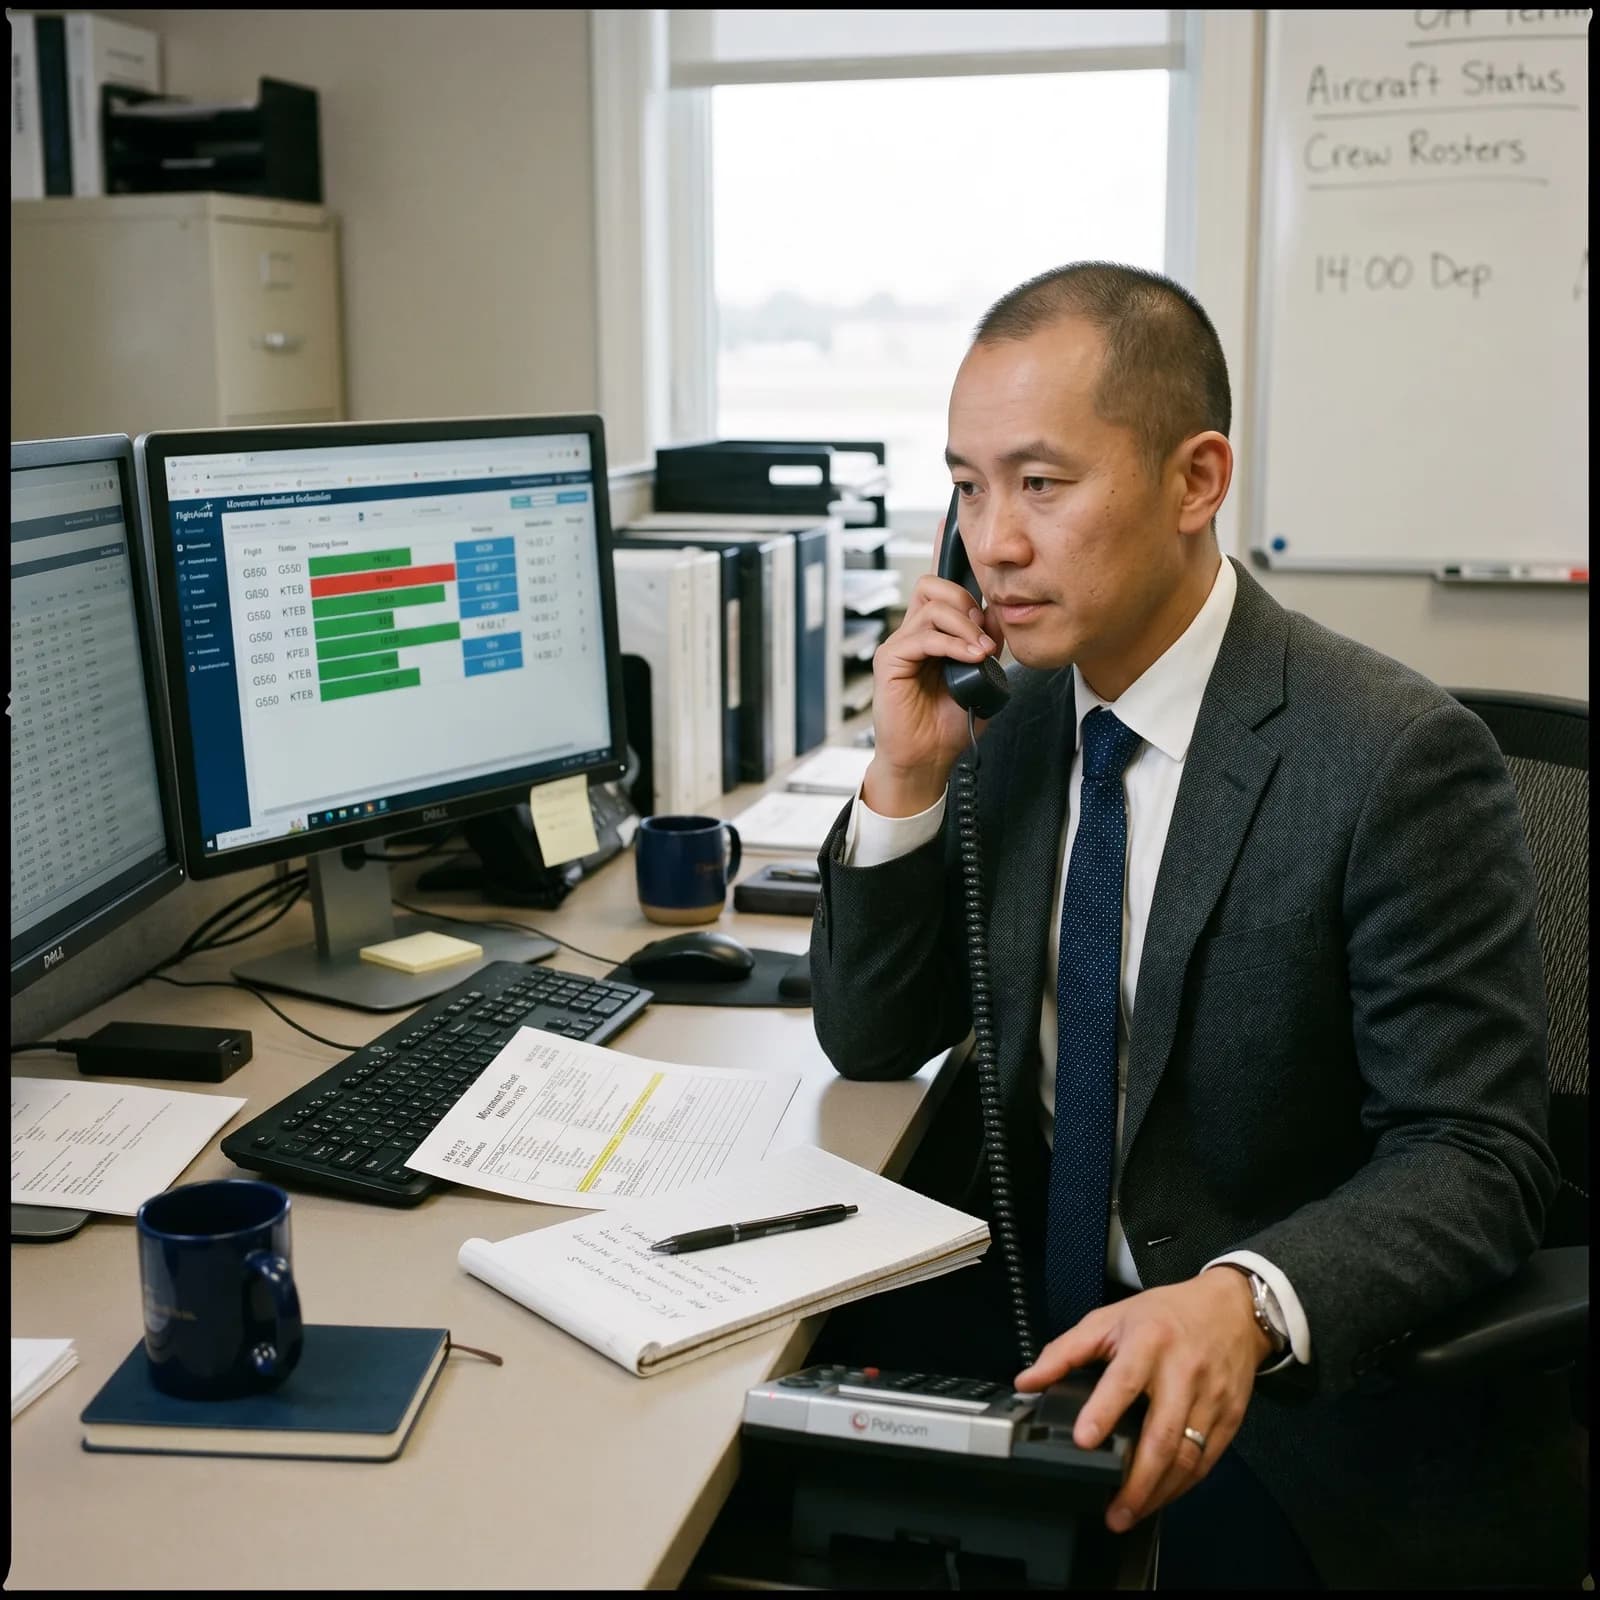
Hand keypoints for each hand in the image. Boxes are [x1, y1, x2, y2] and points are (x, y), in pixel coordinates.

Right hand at [863, 508, 1003, 815]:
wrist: (928, 759)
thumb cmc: (950, 721)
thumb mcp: (983, 676)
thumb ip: (988, 644)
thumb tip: (998, 618)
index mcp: (935, 631)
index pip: (940, 583)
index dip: (945, 550)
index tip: (953, 521)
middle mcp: (914, 631)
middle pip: (936, 586)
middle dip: (967, 604)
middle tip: (984, 637)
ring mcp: (900, 644)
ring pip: (931, 605)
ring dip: (963, 625)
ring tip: (978, 652)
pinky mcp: (891, 660)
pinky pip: (922, 634)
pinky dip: (950, 643)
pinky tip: (967, 658)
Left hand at [1013, 1269, 1270, 1533]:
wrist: (1231, 1309)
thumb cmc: (1163, 1315)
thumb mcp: (1109, 1319)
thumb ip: (1065, 1351)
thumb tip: (1026, 1381)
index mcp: (1149, 1341)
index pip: (1124, 1380)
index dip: (1103, 1411)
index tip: (1083, 1440)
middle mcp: (1184, 1371)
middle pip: (1162, 1434)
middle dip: (1137, 1480)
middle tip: (1113, 1512)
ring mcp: (1212, 1397)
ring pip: (1187, 1456)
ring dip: (1159, 1493)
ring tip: (1130, 1514)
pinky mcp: (1231, 1418)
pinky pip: (1206, 1461)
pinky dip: (1182, 1486)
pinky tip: (1160, 1498)